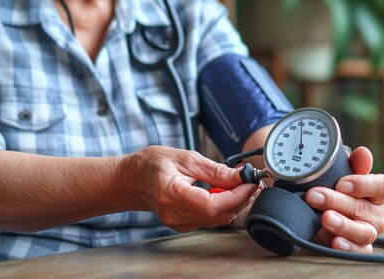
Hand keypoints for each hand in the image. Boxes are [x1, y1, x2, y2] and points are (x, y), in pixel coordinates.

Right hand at [122, 146, 259, 231]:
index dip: (237, 195)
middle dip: (241, 198)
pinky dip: (223, 205)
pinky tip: (224, 190)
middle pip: (219, 215)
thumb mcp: (185, 158)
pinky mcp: (184, 225)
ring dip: (234, 202)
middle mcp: (175, 215)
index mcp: (172, 194)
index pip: (213, 204)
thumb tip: (241, 176)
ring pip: (218, 219)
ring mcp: (179, 223)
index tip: (251, 181)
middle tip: (251, 179)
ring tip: (239, 182)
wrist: (132, 180)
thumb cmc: (152, 165)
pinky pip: (211, 218)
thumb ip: (215, 170)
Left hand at [304, 146, 383, 252]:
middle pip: (362, 208)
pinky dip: (347, 248)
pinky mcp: (359, 248)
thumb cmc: (341, 190)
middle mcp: (377, 214)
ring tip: (325, 218)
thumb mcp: (345, 174)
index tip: (341, 183)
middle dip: (336, 201)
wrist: (329, 213)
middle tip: (314, 196)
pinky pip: (358, 251)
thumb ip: (355, 164)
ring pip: (362, 232)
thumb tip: (362, 153)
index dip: (362, 184)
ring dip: (342, 225)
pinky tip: (334, 242)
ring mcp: (369, 232)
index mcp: (378, 192)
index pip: (380, 186)